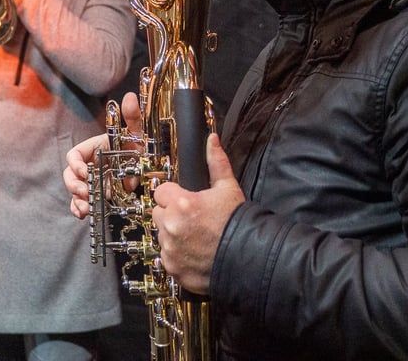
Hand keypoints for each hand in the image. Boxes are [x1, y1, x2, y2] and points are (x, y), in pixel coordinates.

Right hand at [63, 92, 143, 218]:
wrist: (147, 167)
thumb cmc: (137, 147)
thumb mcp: (136, 133)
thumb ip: (132, 117)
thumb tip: (130, 97)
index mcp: (93, 149)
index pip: (75, 155)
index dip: (76, 163)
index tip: (85, 171)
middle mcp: (89, 166)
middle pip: (70, 174)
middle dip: (74, 184)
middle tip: (85, 192)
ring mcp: (91, 182)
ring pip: (74, 190)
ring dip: (76, 199)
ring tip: (84, 207)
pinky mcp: (96, 195)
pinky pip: (81, 203)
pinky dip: (79, 208)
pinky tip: (83, 214)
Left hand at [151, 133, 244, 293]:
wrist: (249, 259)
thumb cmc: (238, 224)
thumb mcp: (228, 188)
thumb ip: (216, 162)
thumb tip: (212, 140)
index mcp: (181, 203)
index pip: (160, 191)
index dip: (173, 195)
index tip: (185, 201)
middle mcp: (171, 225)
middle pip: (158, 213)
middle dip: (171, 215)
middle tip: (192, 220)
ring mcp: (170, 249)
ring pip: (162, 235)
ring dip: (173, 235)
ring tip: (196, 238)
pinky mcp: (173, 268)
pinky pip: (167, 257)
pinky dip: (177, 256)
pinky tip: (194, 253)